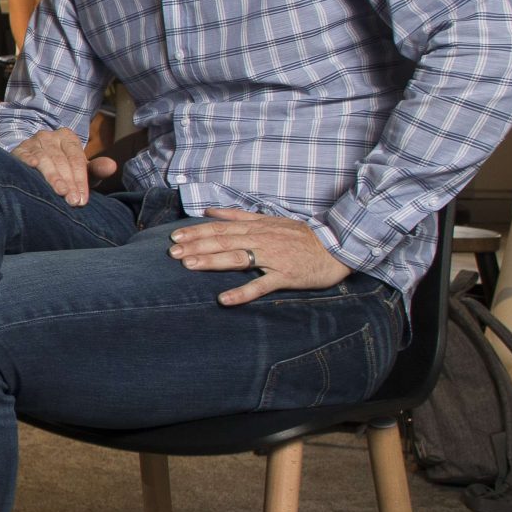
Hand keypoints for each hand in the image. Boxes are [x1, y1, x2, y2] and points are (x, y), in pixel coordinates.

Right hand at [12, 127, 116, 206]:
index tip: (82, 199)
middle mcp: (50, 136)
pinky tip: (33, 167)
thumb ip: (96, 169)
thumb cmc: (64, 169)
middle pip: (61, 160)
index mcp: (68, 137)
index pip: (76, 159)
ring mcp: (33, 141)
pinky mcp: (18, 149)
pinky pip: (23, 154)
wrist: (36, 160)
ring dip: (53, 177)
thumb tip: (112, 166)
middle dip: (68, 182)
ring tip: (60, 192)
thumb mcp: (81, 170)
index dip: (80, 180)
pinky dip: (28, 160)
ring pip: (44, 158)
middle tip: (72, 201)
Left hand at [168, 208, 355, 306]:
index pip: (220, 228)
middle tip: (172, 252)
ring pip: (237, 258)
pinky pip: (261, 285)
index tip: (175, 236)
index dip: (196, 231)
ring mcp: (274, 257)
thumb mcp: (271, 219)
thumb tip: (210, 211)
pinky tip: (224, 299)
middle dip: (196, 245)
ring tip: (189, 265)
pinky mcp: (286, 276)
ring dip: (212, 261)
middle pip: (223, 241)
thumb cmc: (304, 235)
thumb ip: (239, 216)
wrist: (339, 247)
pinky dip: (242, 292)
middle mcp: (262, 239)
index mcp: (258, 227)